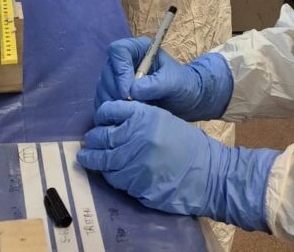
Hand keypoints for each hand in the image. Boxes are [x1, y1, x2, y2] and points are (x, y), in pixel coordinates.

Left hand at [77, 101, 277, 230]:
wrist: (207, 173)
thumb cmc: (187, 144)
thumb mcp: (163, 120)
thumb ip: (138, 118)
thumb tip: (113, 123)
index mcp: (144, 116)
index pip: (111, 110)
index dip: (101, 115)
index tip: (98, 119)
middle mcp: (136, 136)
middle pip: (102, 136)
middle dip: (92, 139)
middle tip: (88, 141)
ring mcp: (134, 162)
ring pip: (103, 161)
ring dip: (93, 160)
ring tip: (87, 158)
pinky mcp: (136, 184)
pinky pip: (114, 179)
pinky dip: (108, 175)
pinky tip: (107, 172)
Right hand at [94, 38, 233, 121]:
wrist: (185, 101)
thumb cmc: (183, 85)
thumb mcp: (174, 82)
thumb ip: (156, 84)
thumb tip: (133, 91)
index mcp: (139, 49)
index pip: (118, 51)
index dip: (120, 70)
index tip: (128, 92)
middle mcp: (124, 60)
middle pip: (108, 71)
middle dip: (116, 91)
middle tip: (130, 107)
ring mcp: (117, 76)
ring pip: (103, 87)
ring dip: (112, 103)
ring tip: (130, 114)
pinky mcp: (113, 93)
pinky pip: (103, 100)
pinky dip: (109, 111)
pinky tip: (122, 119)